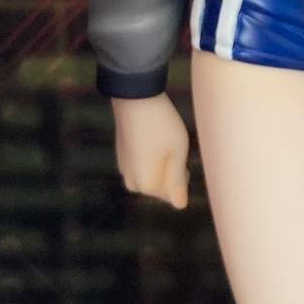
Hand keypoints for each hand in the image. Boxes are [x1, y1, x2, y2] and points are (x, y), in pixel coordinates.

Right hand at [111, 92, 189, 207]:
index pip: (174, 195)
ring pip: (151, 175)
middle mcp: (132, 182)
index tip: (180, 154)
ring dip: (161, 164)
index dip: (183, 174)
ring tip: (163, 140)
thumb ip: (178, 181)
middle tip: (172, 145)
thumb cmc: (162, 125)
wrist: (134, 98)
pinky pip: (141, 166)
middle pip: (161, 187)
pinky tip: (153, 138)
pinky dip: (150, 157)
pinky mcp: (121, 156)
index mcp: (147, 185)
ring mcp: (124, 169)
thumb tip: (180, 205)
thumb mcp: (177, 152)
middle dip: (170, 172)